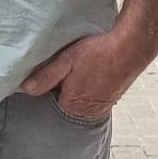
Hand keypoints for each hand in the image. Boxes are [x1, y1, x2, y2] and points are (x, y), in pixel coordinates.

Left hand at [17, 27, 153, 119]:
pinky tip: (99, 69)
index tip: (62, 66)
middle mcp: (87, 111)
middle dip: (69, 83)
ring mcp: (102, 106)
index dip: (55, 79)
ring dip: (83, 84)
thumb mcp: (67, 60)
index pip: (52, 96)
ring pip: (83, 96)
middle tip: (76, 64)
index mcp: (71, 105)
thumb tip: (26, 88)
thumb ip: (46, 76)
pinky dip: (96, 84)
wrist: (131, 47)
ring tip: (89, 65)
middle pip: (67, 98)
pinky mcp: (113, 99)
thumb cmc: (100, 52)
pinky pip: (96, 95)